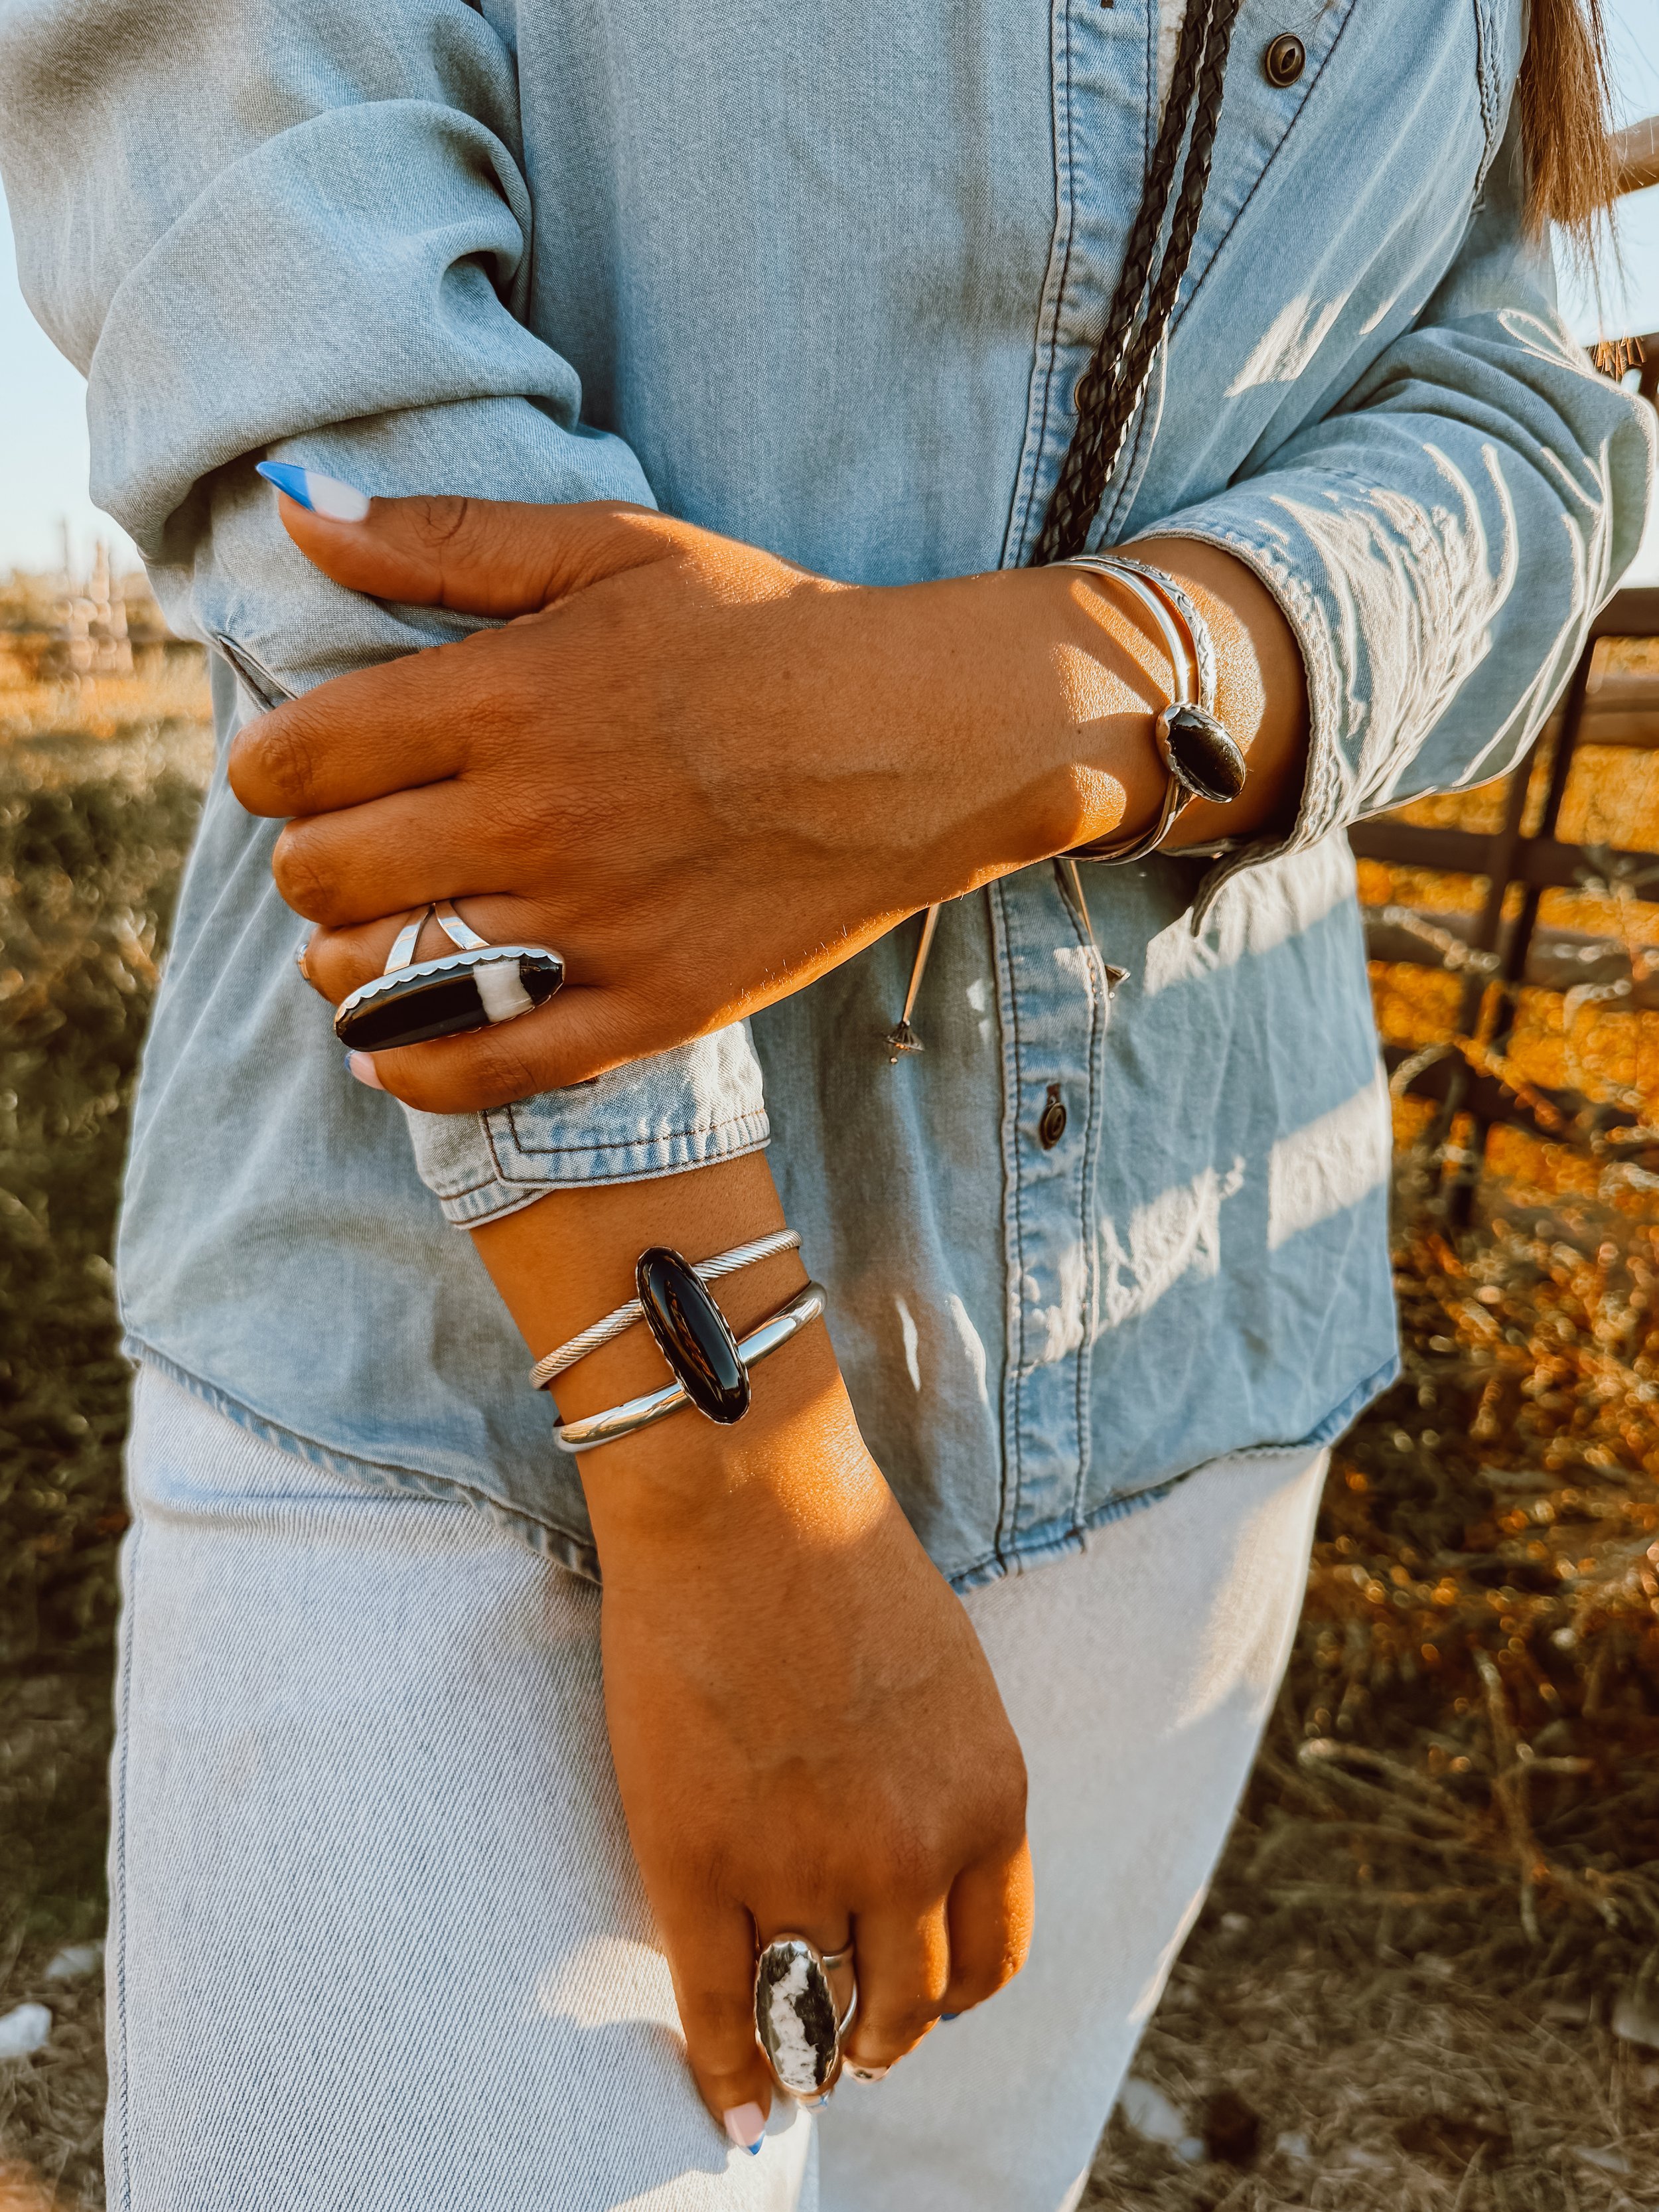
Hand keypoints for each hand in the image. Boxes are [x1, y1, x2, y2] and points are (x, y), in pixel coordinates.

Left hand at [229, 491, 1300, 1111]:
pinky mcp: (643, 1008)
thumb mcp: (609, 547)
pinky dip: (409, 1066)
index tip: (294, 769)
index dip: (268, 770)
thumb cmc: (765, 631)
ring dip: (344, 959)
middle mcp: (528, 821)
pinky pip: (482, 1070)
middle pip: (322, 874)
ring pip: (382, 976)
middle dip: (308, 860)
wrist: (917, 739)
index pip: (298, 760)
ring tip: (367, 936)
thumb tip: (297, 506)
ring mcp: (586, 926)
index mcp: (503, 700)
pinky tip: (388, 1044)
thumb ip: (445, 538)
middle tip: (345, 845)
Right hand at [596, 1392, 1031, 2138]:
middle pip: (906, 2003)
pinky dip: (724, 2073)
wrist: (743, 1497)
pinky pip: (718, 2009)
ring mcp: (801, 1865)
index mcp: (986, 1801)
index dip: (950, 1993)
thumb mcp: (951, 1678)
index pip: (991, 1958)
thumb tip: (922, 1869)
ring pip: (812, 2010)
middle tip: (849, 2040)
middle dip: (878, 2033)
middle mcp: (910, 1852)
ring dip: (805, 2047)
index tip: (920, 2001)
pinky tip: (735, 2104)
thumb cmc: (843, 1558)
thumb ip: (949, 1778)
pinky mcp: (699, 1861)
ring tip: (789, 2061)